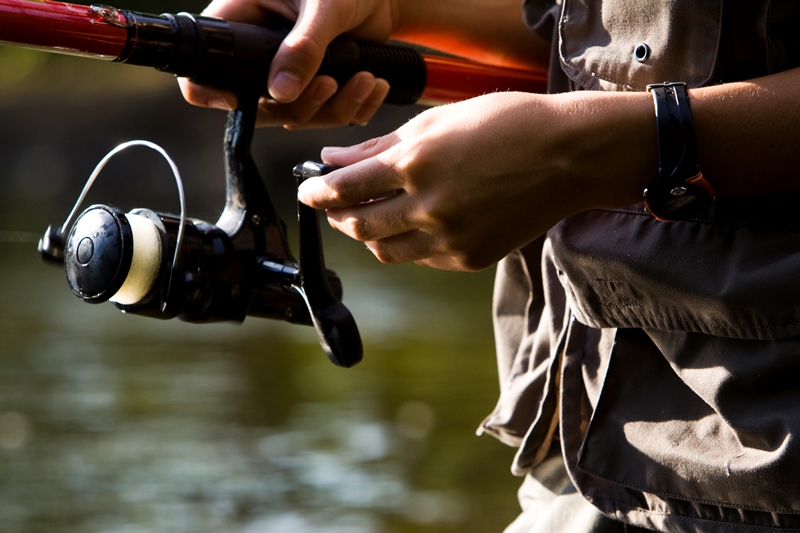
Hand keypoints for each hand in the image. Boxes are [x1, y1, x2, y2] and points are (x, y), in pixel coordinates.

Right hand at [178, 0, 396, 127]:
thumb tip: (281, 92)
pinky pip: (328, 116)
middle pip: (259, 107)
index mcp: (242, 23)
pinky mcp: (317, 90)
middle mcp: (260, 57)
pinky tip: (375, 86)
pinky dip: (355, 108)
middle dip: (301, 105)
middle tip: (331, 83)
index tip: (234, 101)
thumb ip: (304, 46)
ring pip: (297, 116)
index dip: (207, 91)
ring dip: (335, 108)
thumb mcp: (324, 6)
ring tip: (366, 80)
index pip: (204, 67)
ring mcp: (288, 77)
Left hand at [298, 91, 655, 270]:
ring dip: (368, 235)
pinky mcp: (469, 259)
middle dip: (337, 216)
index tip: (306, 190)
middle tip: (334, 205)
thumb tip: (333, 159)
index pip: (344, 189)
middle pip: (358, 226)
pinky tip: (414, 223)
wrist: (569, 157)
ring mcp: (450, 239)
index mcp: (416, 163)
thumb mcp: (438, 121)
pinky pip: (421, 258)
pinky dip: (407, 243)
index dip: (317, 192)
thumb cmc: (507, 124)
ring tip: (372, 216)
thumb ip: (380, 145)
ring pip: (385, 250)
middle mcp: (428, 207)